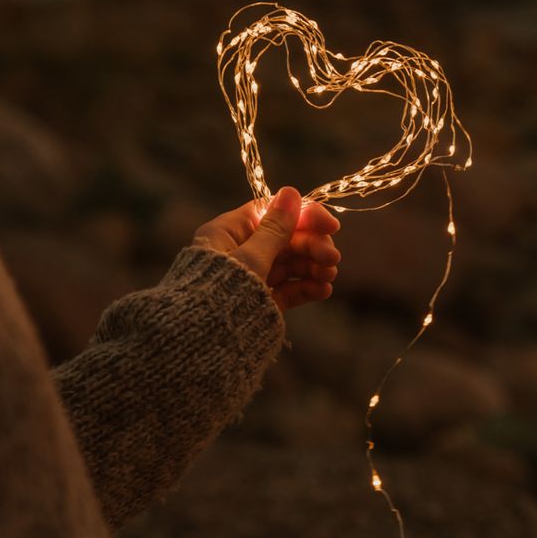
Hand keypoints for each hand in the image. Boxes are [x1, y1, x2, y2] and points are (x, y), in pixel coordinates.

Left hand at [192, 187, 339, 312]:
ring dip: (313, 267)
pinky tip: (323, 290)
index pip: (272, 214)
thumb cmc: (220, 294)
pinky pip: (288, 289)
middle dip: (312, 247)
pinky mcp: (261, 302)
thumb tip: (291, 193)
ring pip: (290, 265)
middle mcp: (240, 252)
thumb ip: (274, 230)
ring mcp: (252, 277)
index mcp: (229, 233)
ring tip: (330, 275)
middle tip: (333, 258)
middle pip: (285, 240)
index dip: (304, 217)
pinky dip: (306, 288)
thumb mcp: (250, 259)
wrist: (203, 344)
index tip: (331, 225)